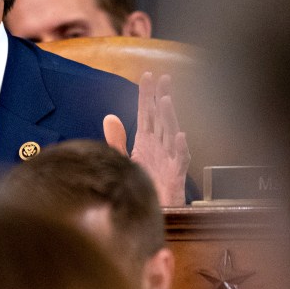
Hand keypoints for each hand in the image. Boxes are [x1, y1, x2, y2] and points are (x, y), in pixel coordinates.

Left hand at [104, 73, 189, 206]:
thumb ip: (116, 139)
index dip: (146, 95)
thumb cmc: (141, 185)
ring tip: (165, 100)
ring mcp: (169, 158)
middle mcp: (159, 145)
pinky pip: (180, 159)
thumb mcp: (124, 160)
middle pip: (161, 117)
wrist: (150, 212)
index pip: (146, 112)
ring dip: (169, 117)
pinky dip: (180, 148)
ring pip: (171, 133)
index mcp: (147, 140)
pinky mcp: (176, 175)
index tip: (147, 76)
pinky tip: (179, 136)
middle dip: (161, 97)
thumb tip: (109, 117)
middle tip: (162, 78)